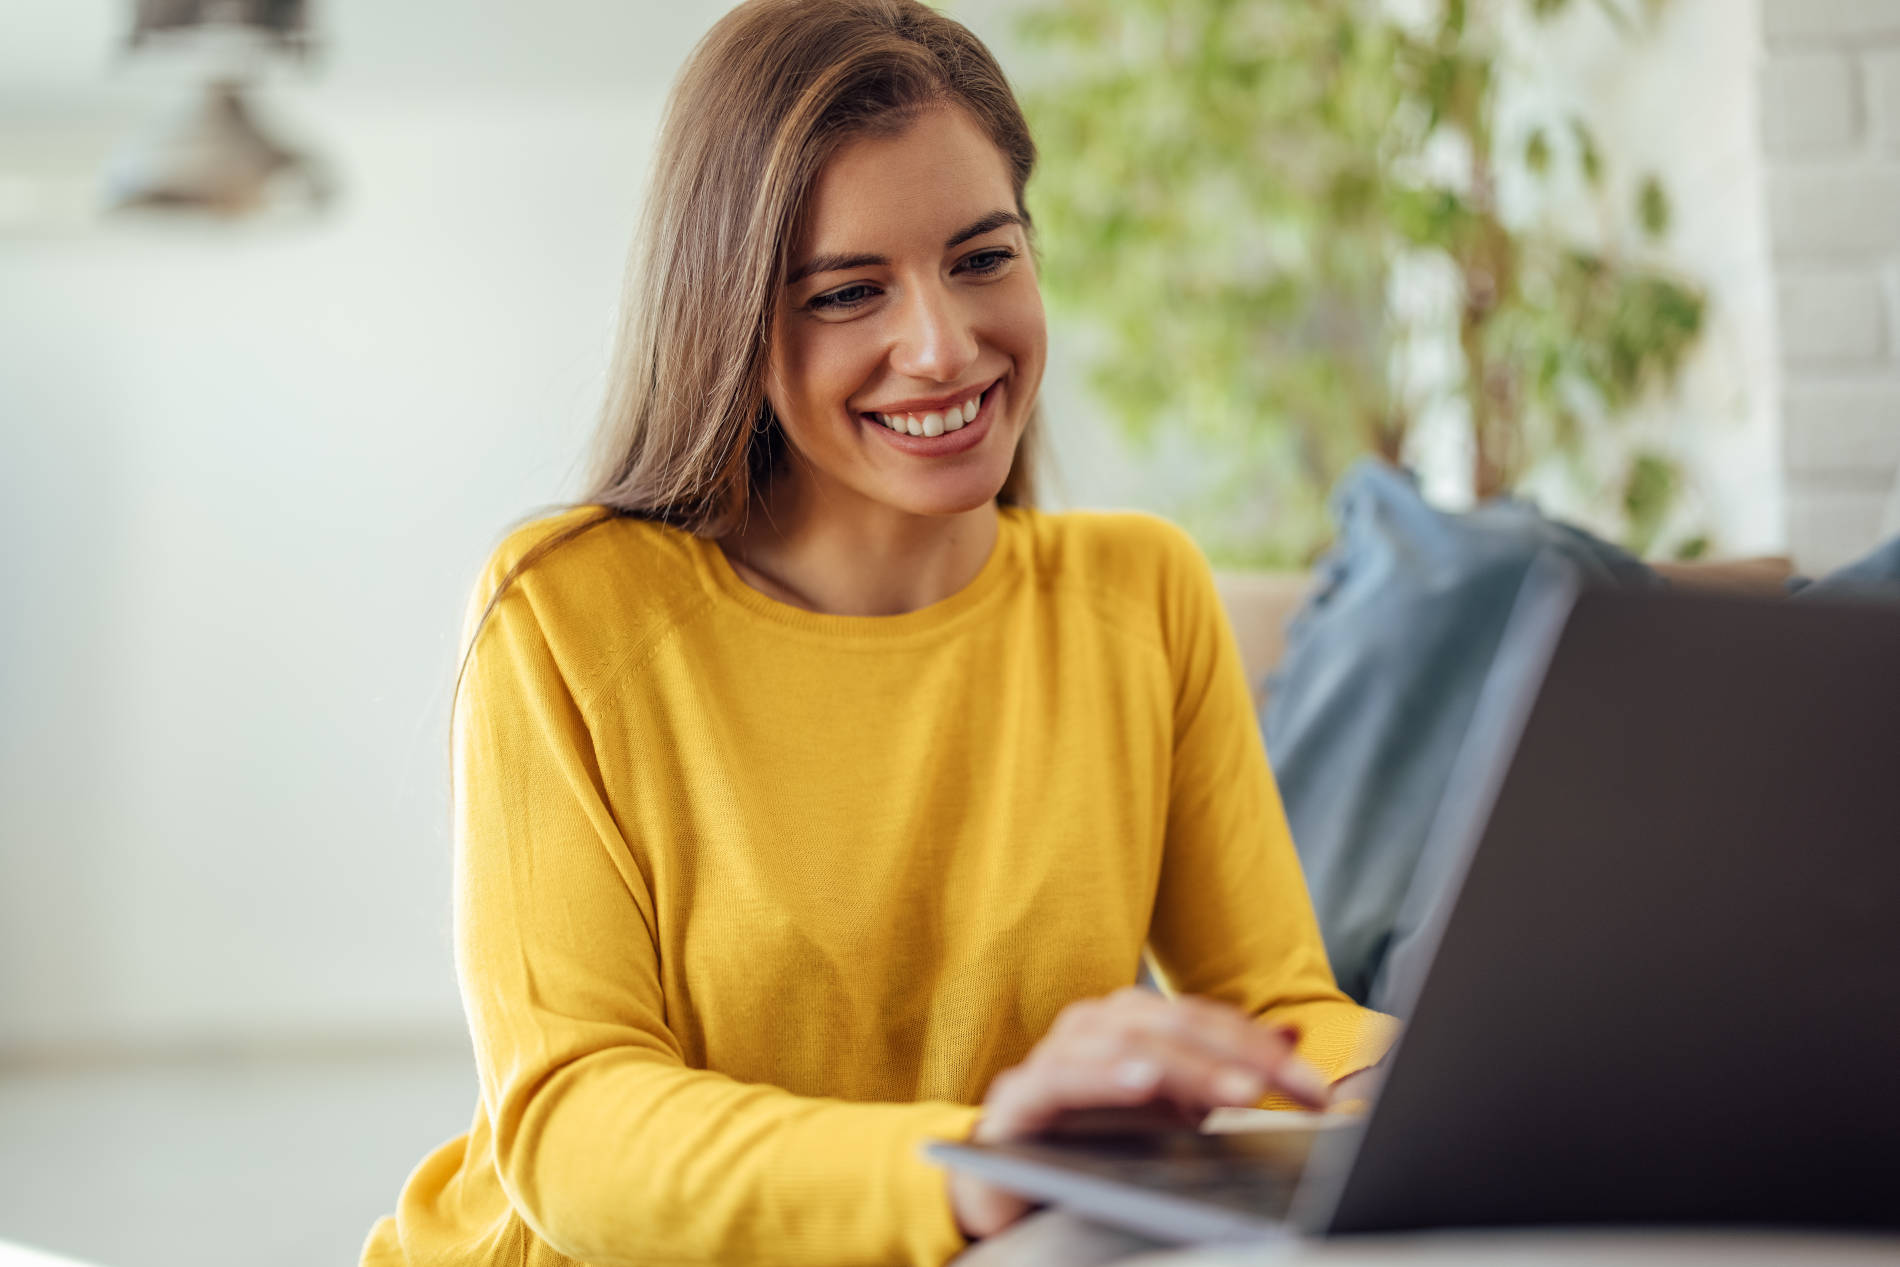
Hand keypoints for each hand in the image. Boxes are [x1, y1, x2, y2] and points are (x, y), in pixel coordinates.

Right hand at [947, 988, 1330, 1240]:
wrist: (1004, 1186)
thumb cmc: (1090, 1141)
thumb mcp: (1175, 1109)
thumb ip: (1226, 1069)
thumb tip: (1292, 1034)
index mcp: (1131, 1020)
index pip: (1206, 1020)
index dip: (1262, 1047)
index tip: (1314, 1089)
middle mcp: (1093, 1025)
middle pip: (1174, 1024)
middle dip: (1240, 1055)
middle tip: (1292, 1087)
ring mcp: (1055, 1055)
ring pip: (1127, 1043)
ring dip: (1187, 1067)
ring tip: (1237, 1090)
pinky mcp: (1021, 1095)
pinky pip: (1065, 1077)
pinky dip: (1106, 1074)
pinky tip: (1144, 1082)